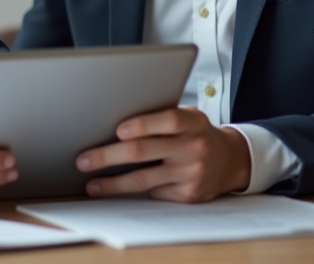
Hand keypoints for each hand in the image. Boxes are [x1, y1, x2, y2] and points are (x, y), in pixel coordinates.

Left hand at [76, 106, 249, 202]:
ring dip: (112, 183)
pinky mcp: (187, 195)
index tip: (118, 130)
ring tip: (91, 183)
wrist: (230, 161)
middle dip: (108, 156)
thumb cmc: (196, 133)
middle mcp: (194, 148)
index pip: (168, 120)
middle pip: (144, 151)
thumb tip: (114, 123)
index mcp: (193, 123)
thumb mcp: (188, 118)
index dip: (142, 124)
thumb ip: (160, 118)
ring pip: (143, 180)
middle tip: (83, 160)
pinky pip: (153, 193)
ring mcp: (191, 174)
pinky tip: (113, 190)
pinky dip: (129, 192)